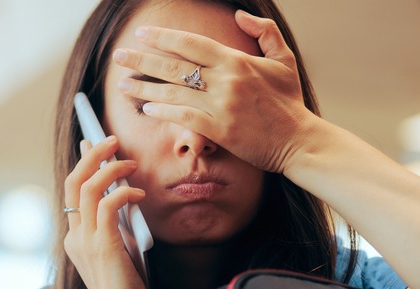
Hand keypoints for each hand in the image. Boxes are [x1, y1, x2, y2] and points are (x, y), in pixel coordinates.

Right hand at [63, 136, 151, 288]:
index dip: (82, 164)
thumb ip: (115, 226)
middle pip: (73, 181)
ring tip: (130, 162)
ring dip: (110, 168)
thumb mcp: (119, 250)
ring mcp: (86, 241)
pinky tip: (139, 194)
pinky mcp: (103, 246)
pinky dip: (124, 193)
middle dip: (92, 155)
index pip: (72, 191)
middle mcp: (75, 236)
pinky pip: (108, 205)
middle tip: (112, 140)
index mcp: (75, 237)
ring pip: (87, 188)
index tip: (92, 143)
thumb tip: (125, 196)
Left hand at [112, 10, 316, 174]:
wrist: (299, 141)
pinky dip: (163, 111)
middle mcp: (225, 80)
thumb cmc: (290, 103)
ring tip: (123, 85)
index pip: (191, 43)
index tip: (142, 34)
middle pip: (174, 66)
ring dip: (144, 88)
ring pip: (173, 92)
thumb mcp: (283, 60)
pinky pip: (183, 117)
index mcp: (236, 60)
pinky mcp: (220, 130)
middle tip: (119, 56)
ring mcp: (221, 105)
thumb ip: (264, 32)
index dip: (163, 37)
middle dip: (142, 60)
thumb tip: (240, 16)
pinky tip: (147, 108)